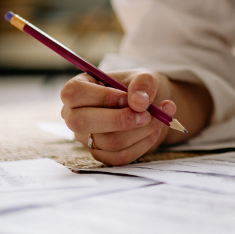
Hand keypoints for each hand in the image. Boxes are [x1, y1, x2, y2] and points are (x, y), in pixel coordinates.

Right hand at [61, 70, 176, 165]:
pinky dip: (144, 143)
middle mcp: (75, 114)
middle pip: (82, 122)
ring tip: (161, 117)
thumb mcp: (146, 77)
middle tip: (148, 113)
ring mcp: (86, 137)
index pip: (74, 93)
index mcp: (79, 89)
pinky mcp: (102, 154)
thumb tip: (138, 103)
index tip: (128, 98)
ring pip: (109, 141)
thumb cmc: (140, 88)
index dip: (102, 97)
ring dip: (142, 130)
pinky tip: (155, 129)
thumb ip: (143, 83)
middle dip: (121, 119)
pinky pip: (121, 156)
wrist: (152, 106)